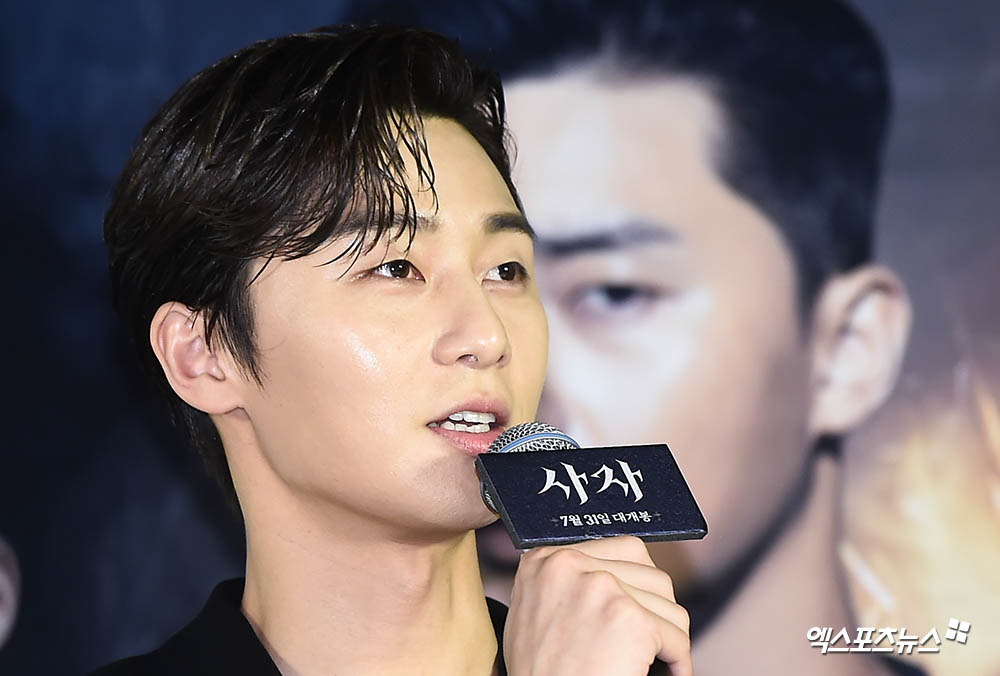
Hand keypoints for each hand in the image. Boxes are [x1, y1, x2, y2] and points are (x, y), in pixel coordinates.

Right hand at [504, 536, 691, 675]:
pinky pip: (676, 636)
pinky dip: (677, 659)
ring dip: (667, 633)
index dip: (636, 585)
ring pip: (667, 602)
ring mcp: (602, 588)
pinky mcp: (630, 619)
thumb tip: (608, 576)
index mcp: (545, 559)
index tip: (639, 607)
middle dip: (656, 608)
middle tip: (652, 636)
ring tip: (656, 657)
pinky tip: (665, 671)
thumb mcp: (535, 612)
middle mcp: (571, 564)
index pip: (619, 549)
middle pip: (648, 572)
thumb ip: (567, 584)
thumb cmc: (540, 672)